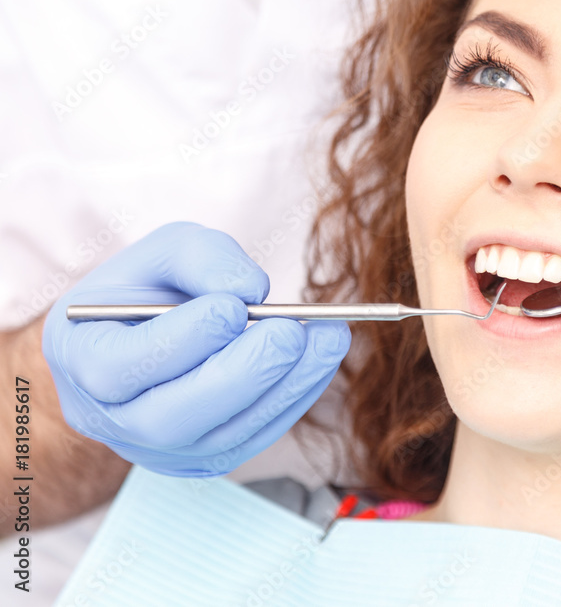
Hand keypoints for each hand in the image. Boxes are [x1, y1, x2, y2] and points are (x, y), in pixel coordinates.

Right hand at [42, 222, 350, 476]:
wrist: (145, 339)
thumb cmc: (148, 291)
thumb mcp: (163, 253)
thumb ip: (200, 258)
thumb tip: (249, 291)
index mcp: (79, 360)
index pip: (118, 368)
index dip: (178, 342)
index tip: (232, 308)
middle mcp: (109, 419)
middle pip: (170, 419)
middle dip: (239, 374)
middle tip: (291, 333)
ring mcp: (158, 451)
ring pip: (221, 437)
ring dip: (283, 387)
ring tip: (328, 338)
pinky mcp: (205, 460)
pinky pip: (253, 438)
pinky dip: (295, 398)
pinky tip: (322, 359)